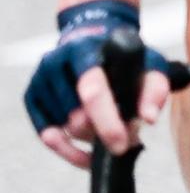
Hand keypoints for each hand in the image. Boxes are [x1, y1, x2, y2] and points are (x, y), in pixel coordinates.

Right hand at [24, 0, 169, 167]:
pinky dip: (67, 150)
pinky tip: (87, 154)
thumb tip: (149, 118)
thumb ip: (155, 89)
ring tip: (110, 128)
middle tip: (126, 134)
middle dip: (102, 132)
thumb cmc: (123, 57)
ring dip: (90, 138)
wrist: (91, 38)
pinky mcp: (31, 96)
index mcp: (85, 50)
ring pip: (63, 129)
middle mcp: (56, 62)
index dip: (107, 122)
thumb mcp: (149, 63)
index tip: (121, 145)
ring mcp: (40, 80)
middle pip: (76, 117)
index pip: (92, 90)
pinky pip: (47, 135)